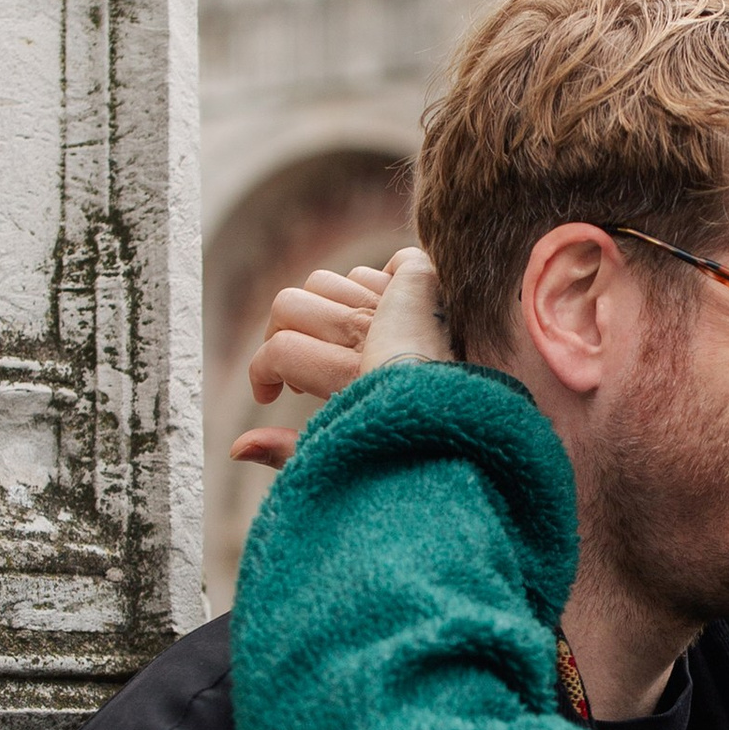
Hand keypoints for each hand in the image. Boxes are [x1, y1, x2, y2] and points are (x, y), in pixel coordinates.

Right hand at [231, 259, 433, 467]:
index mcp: (351, 378)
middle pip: (290, 305)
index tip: (268, 396)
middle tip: (291, 365)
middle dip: (279, 333)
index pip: (279, 351)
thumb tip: (238, 449)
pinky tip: (378, 317)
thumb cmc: (416, 457)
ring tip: (332, 341)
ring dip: (319, 307)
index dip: (260, 373)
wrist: (491, 436)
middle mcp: (371, 337)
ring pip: (325, 281)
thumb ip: (289, 453)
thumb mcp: (347, 461)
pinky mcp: (427, 293)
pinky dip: (372, 286)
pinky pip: (382, 267)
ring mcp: (398, 310)